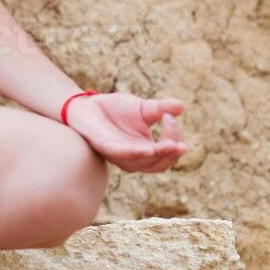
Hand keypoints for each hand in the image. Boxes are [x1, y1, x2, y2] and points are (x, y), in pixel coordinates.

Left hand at [63, 92, 186, 172]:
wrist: (86, 105)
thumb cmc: (115, 110)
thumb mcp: (143, 108)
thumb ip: (161, 108)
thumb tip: (182, 106)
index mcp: (146, 149)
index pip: (168, 152)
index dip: (175, 138)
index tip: (171, 116)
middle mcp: (135, 157)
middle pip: (159, 164)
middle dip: (171, 154)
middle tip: (179, 142)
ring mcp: (120, 155)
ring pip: (143, 163)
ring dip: (158, 155)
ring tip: (170, 145)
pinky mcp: (105, 147)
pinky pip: (123, 155)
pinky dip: (137, 153)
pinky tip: (149, 148)